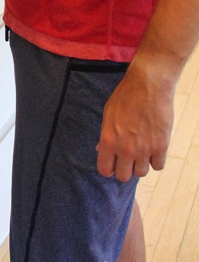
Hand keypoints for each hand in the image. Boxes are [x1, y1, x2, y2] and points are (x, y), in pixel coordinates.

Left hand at [96, 61, 174, 181]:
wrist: (148, 85)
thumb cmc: (125, 96)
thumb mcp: (108, 114)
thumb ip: (105, 135)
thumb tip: (101, 149)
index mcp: (108, 140)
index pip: (105, 170)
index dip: (109, 168)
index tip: (113, 164)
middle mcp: (125, 149)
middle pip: (124, 176)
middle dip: (125, 168)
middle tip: (128, 158)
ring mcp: (144, 149)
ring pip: (141, 173)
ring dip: (141, 164)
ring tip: (141, 150)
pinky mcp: (161, 146)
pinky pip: (158, 166)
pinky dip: (156, 159)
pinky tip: (153, 148)